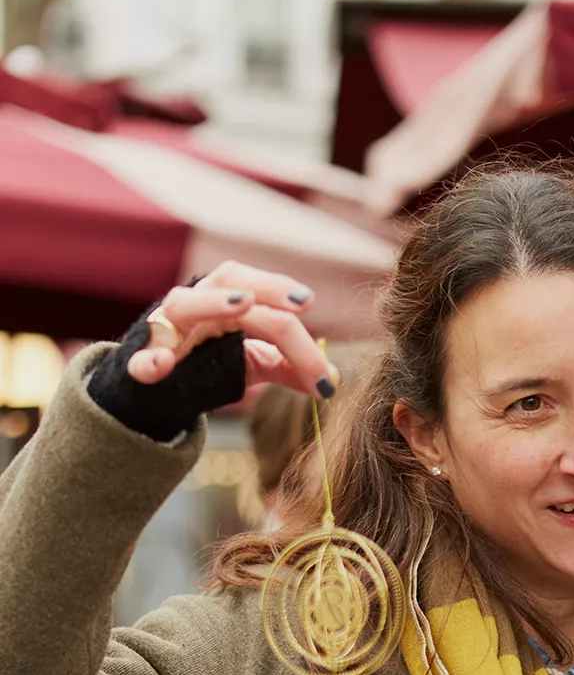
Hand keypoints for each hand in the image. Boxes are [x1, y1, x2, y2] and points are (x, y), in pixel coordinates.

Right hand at [126, 263, 339, 397]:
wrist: (152, 391)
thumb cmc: (205, 365)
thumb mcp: (251, 364)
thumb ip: (287, 367)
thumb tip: (332, 382)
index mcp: (225, 301)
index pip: (263, 294)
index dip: (293, 309)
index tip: (323, 343)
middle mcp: (197, 304)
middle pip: (231, 282)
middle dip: (267, 290)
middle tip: (300, 302)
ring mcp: (166, 328)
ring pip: (185, 303)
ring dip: (213, 301)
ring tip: (242, 305)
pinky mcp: (141, 360)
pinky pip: (142, 357)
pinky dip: (151, 359)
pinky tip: (162, 364)